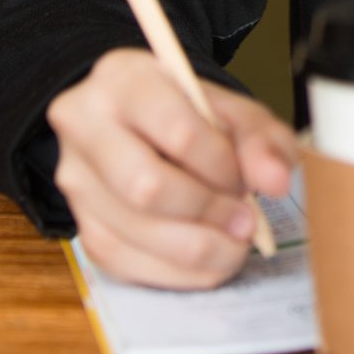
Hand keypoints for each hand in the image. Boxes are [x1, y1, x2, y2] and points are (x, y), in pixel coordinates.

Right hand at [47, 47, 300, 288]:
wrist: (137, 122)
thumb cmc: (186, 112)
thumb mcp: (231, 108)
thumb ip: (261, 138)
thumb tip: (277, 181)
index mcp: (125, 80)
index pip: (178, 132)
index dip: (222, 167)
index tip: (246, 181)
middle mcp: (84, 125)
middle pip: (147, 188)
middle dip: (209, 212)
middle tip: (246, 221)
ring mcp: (75, 179)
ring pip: (134, 233)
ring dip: (199, 249)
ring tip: (234, 241)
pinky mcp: (81, 224)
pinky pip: (125, 263)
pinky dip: (177, 272)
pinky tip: (207, 259)